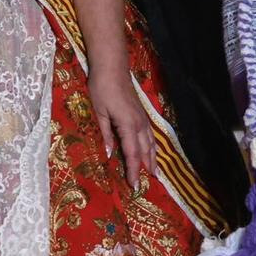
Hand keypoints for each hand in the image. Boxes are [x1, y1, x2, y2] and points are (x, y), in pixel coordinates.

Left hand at [88, 65, 156, 189]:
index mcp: (128, 125)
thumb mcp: (99, 113)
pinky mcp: (141, 114)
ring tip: (156, 172)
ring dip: (153, 158)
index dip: (134, 170)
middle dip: (147, 168)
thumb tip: (111, 155)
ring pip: (151, 142)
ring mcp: (143, 118)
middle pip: (146, 150)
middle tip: (149, 184)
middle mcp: (139, 124)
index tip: (133, 186)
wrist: (112, 69)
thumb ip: (107, 135)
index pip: (133, 153)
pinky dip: (152, 146)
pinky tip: (152, 151)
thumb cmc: (101, 89)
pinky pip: (150, 135)